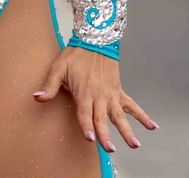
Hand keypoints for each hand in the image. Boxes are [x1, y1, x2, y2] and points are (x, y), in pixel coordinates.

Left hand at [33, 46, 155, 152]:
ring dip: (127, 130)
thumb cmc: (75, 55)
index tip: (90, 139)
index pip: (85, 114)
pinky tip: (152, 126)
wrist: (95, 39)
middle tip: (110, 149)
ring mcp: (111, 94)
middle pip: (102, 119)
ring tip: (135, 145)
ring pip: (119, 116)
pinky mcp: (119, 91)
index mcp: (84, 92)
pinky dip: (142, 116)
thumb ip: (49, 86)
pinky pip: (132, 105)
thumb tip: (36, 98)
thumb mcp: (58, 68)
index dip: (87, 126)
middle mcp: (99, 95)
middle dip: (106, 135)